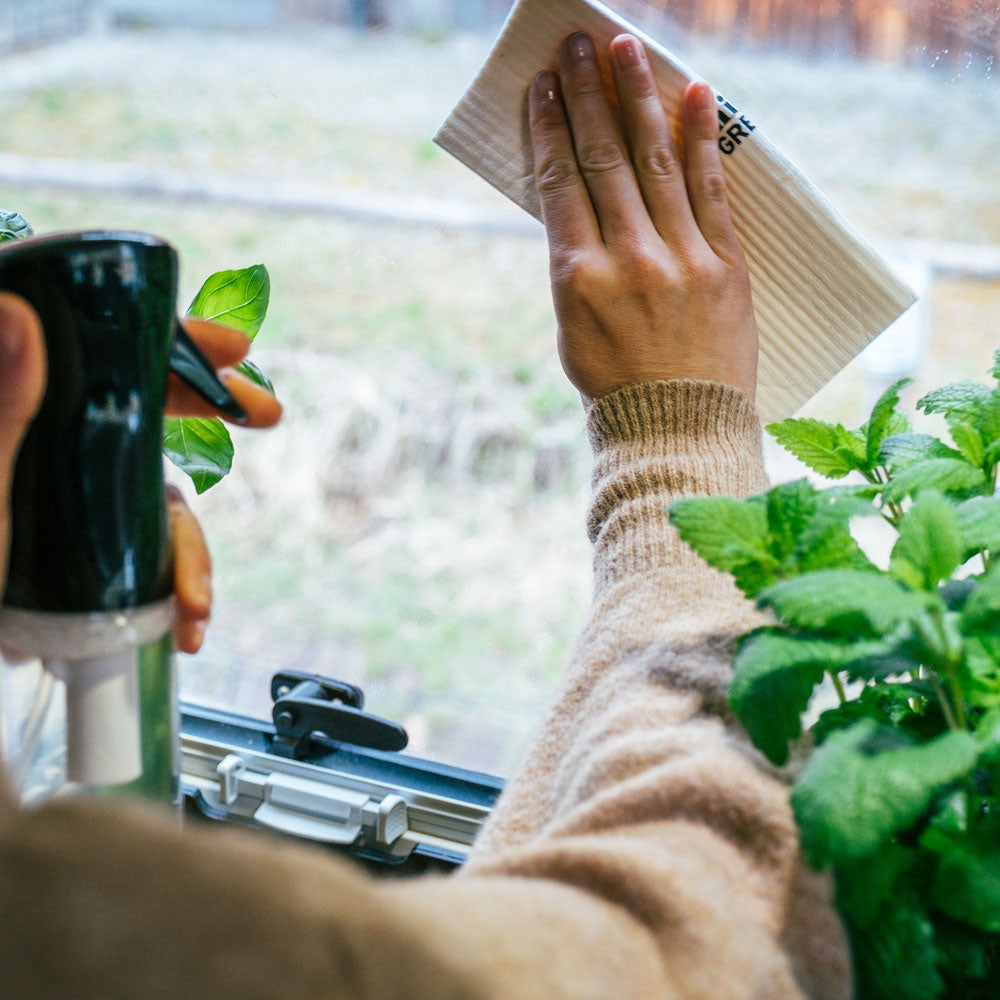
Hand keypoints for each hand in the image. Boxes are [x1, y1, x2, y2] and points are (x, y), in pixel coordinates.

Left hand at [0, 294, 279, 653]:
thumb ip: (0, 408)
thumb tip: (19, 310)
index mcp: (21, 411)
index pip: (93, 346)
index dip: (166, 337)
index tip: (232, 345)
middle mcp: (46, 447)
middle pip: (137, 405)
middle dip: (209, 410)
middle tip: (268, 413)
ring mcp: (62, 499)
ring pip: (145, 491)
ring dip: (189, 545)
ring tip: (199, 607)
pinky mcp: (73, 551)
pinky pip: (137, 549)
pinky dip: (167, 582)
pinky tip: (182, 621)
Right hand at [530, 33, 757, 406]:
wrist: (678, 431)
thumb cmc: (615, 387)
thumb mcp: (573, 330)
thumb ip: (574, 266)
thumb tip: (577, 207)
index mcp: (577, 280)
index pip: (559, 183)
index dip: (549, 127)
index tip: (542, 85)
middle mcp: (628, 260)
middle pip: (603, 158)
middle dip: (587, 94)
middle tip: (578, 44)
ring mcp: (681, 259)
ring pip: (656, 161)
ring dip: (639, 98)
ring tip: (628, 49)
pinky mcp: (726, 267)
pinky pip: (713, 191)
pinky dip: (703, 140)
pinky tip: (698, 93)